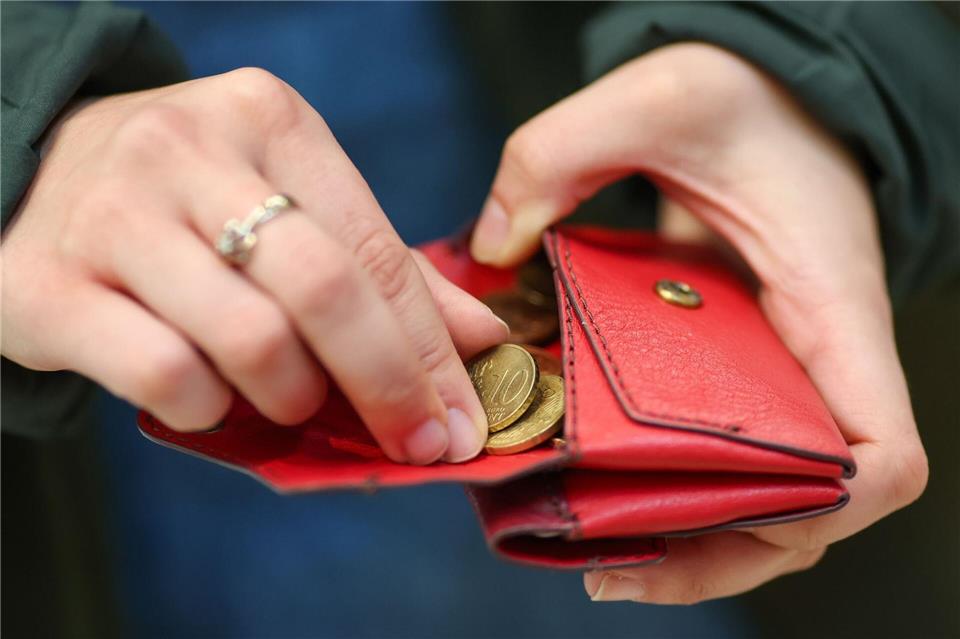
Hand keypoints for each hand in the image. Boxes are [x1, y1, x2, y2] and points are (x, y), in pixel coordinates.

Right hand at [2, 68, 506, 464]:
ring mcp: (116, 215)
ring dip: (294, 397)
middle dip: (389, 384)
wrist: (22, 176)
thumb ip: (379, 267)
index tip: (465, 416)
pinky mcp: (52, 285)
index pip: (374, 249)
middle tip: (420, 441)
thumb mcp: (284, 202)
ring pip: (251, 340)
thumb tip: (478, 338)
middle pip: (325, 291)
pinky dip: (210, 409)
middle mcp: (191, 152)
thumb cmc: (183, 201)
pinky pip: (166, 374)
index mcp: (268, 120)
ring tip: (293, 401)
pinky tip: (212, 398)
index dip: (432, 346)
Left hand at [471, 43, 927, 601]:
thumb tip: (490, 248)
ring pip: (766, 492)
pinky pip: (727, 449)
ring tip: (601, 556)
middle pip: (807, 504)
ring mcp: (781, 368)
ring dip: (696, 537)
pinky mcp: (740, 362)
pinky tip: (605, 489)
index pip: (880, 453)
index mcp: (829, 309)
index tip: (736, 519)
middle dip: (720, 549)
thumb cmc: (747, 97)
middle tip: (611, 563)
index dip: (827, 508)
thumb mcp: (659, 95)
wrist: (775, 93)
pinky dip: (680, 486)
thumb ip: (560, 153)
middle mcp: (816, 358)